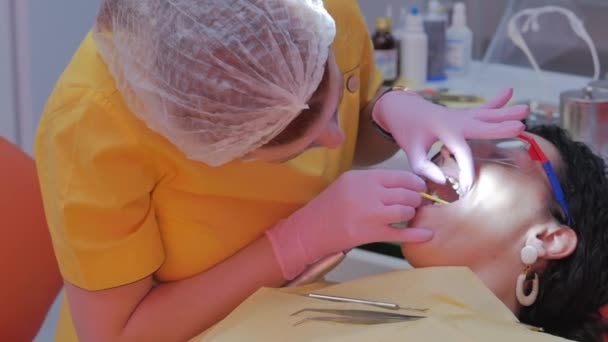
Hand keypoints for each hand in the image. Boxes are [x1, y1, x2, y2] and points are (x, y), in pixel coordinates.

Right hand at [266, 170, 432, 279]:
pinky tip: (427, 234)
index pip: (399, 176)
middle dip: (416, 199)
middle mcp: (367, 193)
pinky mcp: (370, 234)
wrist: (309, 230)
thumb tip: (404, 184)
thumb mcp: (348, 184)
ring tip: (409, 216)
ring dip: (412, 215)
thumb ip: (373, 182)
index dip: (415, 182)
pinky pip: (401, 233)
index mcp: (362, 178)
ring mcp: (370, 214)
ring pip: (405, 211)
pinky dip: (417, 235)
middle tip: (416, 203)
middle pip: (406, 193)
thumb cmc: (329, 207)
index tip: (420, 187)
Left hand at [372, 88, 528, 191]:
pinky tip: (509, 91)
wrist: (401, 108)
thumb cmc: (407, 131)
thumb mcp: (410, 152)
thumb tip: (441, 180)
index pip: (460, 152)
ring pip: (487, 114)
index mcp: (443, 129)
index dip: (466, 170)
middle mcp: (455, 120)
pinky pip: (482, 108)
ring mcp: (461, 115)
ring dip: (506, 112)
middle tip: (520, 127)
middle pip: (481, 125)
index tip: (469, 187)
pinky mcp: (463, 114)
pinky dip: (496, 101)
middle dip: (500, 127)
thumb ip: (423, 168)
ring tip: (526, 109)